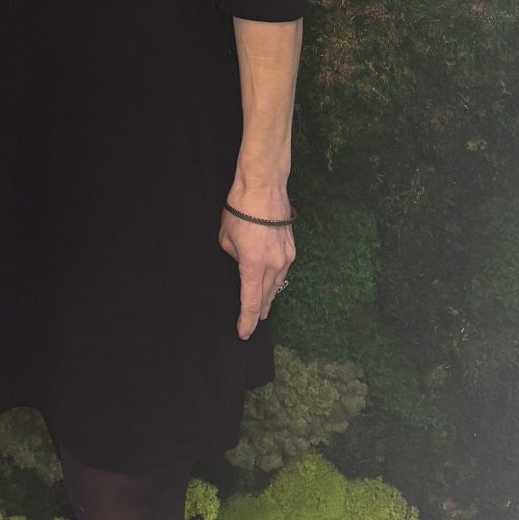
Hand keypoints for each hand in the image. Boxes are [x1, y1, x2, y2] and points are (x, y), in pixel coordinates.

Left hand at [220, 192, 294, 339]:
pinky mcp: (292, 248)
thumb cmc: (240, 209)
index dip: (247, 321)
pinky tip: (272, 283)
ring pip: (277, 285)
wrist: (264, 186)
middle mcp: (273, 265)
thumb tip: (241, 262)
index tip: (243, 333)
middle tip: (252, 324)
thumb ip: (234, 257)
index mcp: (253, 266)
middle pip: (266, 297)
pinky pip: (283, 271)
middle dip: (258, 312)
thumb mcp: (226, 238)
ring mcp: (286, 257)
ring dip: (269, 297)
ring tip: (264, 308)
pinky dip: (276, 280)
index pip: (251, 302)